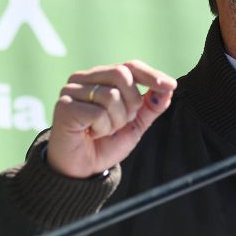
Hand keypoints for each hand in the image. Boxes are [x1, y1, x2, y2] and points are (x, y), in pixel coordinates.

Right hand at [46, 61, 176, 177]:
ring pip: (111, 96)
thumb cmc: (105, 143)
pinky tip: (91, 134)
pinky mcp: (64, 107)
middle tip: (122, 122)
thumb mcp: (136, 123)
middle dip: (132, 103)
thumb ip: (151, 105)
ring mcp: (71, 91)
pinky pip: (98, 112)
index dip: (151, 75)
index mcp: (100, 77)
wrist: (82, 169)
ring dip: (116, 121)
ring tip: (103, 130)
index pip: (129, 66)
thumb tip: (169, 88)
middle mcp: (83, 79)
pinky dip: (102, 128)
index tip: (171, 85)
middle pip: (122, 74)